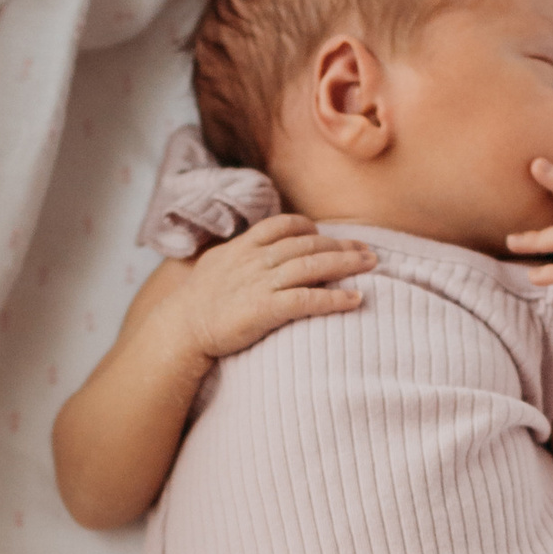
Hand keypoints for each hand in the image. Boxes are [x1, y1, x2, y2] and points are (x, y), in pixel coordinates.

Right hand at [171, 213, 373, 365]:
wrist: (181, 328)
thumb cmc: (197, 301)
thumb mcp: (216, 265)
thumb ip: (239, 255)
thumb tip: (254, 251)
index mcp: (244, 247)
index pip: (282, 225)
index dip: (308, 228)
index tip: (325, 235)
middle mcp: (256, 259)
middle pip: (307, 244)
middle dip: (340, 246)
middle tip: (368, 250)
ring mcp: (261, 283)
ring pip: (312, 266)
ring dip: (346, 264)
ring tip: (371, 264)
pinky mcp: (266, 309)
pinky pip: (308, 300)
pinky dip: (334, 298)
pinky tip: (355, 299)